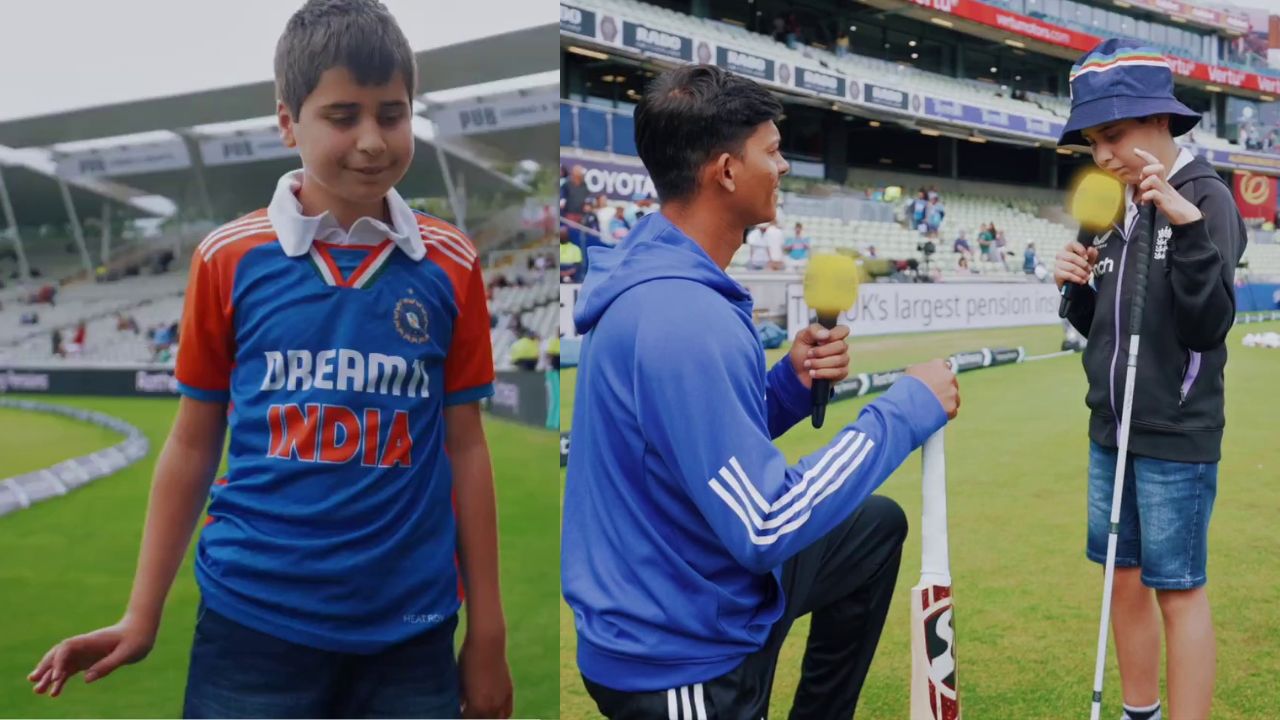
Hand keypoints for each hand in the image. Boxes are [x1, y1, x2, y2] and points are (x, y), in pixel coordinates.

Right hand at [27, 616, 156, 696]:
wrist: (142, 631)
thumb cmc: (136, 639)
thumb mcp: (127, 653)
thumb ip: (108, 665)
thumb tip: (86, 679)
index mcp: (92, 640)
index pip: (67, 648)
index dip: (59, 661)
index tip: (55, 677)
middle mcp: (84, 646)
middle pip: (58, 655)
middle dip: (46, 667)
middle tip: (34, 682)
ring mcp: (84, 653)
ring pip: (61, 664)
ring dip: (49, 676)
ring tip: (37, 691)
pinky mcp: (88, 660)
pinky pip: (70, 671)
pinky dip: (60, 681)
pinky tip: (54, 693)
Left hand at [459, 631, 512, 718]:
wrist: (488, 643)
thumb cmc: (468, 660)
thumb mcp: (460, 682)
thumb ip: (462, 699)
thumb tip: (462, 707)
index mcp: (476, 707)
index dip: (462, 717)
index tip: (458, 714)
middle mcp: (491, 707)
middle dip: (475, 718)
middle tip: (469, 713)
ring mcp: (502, 700)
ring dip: (489, 719)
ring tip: (482, 715)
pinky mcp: (509, 691)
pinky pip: (507, 712)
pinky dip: (500, 715)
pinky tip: (494, 713)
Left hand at [790, 323, 851, 388]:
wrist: (797, 371)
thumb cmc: (801, 352)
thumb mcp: (802, 337)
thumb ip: (813, 330)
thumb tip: (826, 334)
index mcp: (833, 335)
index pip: (844, 330)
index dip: (833, 335)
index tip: (819, 341)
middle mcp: (840, 347)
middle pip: (841, 346)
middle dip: (821, 352)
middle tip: (809, 354)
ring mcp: (843, 360)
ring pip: (839, 360)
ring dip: (819, 363)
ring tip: (808, 364)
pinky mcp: (841, 373)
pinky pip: (838, 372)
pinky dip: (822, 373)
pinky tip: (813, 372)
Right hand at [905, 359, 959, 418]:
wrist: (908, 403)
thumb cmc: (907, 386)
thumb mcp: (911, 372)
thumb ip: (920, 371)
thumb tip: (920, 374)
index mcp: (938, 365)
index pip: (942, 367)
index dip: (937, 375)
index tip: (933, 381)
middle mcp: (949, 376)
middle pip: (951, 383)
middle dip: (944, 389)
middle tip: (933, 395)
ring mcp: (952, 392)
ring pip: (953, 397)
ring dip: (946, 401)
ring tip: (932, 406)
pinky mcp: (953, 406)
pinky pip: (952, 411)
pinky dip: (945, 413)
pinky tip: (934, 413)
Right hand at [1053, 241, 1098, 289]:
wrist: (1073, 284)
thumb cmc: (1080, 269)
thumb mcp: (1088, 261)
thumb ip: (1092, 255)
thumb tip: (1091, 249)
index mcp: (1068, 249)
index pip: (1072, 244)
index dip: (1080, 249)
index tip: (1087, 257)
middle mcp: (1060, 255)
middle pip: (1072, 257)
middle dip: (1083, 264)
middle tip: (1090, 270)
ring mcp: (1057, 264)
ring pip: (1071, 267)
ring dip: (1081, 273)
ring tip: (1087, 277)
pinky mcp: (1056, 274)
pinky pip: (1068, 275)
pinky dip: (1077, 279)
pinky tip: (1082, 281)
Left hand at [1133, 148, 1201, 225]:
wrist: (1185, 216)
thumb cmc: (1171, 205)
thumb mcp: (1158, 195)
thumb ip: (1150, 191)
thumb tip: (1140, 194)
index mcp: (1162, 180)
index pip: (1155, 163)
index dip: (1145, 155)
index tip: (1135, 150)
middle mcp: (1164, 183)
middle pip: (1158, 166)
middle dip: (1146, 169)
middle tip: (1143, 180)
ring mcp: (1166, 191)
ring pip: (1154, 179)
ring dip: (1144, 184)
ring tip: (1143, 193)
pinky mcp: (1166, 201)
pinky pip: (1154, 194)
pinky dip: (1146, 197)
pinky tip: (1144, 203)